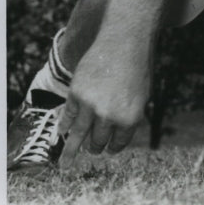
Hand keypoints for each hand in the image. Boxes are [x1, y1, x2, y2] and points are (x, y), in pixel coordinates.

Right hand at [57, 36, 150, 165]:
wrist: (125, 40)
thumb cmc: (137, 67)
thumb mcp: (141, 96)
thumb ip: (128, 117)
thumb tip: (113, 137)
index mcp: (129, 119)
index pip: (117, 143)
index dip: (113, 147)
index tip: (109, 149)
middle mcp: (109, 116)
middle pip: (97, 142)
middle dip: (95, 147)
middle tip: (92, 150)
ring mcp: (90, 105)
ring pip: (79, 135)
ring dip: (72, 150)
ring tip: (65, 164)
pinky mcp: (76, 93)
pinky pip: (67, 117)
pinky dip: (64, 127)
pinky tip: (61, 133)